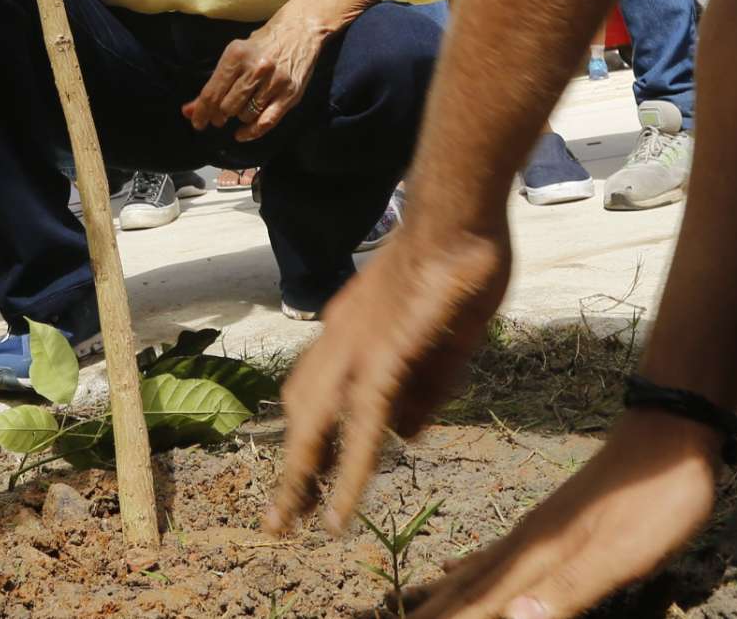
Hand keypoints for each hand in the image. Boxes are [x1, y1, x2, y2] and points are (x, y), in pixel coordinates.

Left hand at [182, 7, 326, 141]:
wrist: (300, 30)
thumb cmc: (262, 44)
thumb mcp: (235, 56)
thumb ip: (213, 85)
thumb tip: (189, 111)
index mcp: (236, 54)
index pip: (212, 92)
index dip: (201, 112)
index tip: (197, 123)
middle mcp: (256, 68)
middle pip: (227, 107)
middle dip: (219, 116)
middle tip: (220, 116)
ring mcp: (275, 82)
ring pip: (245, 115)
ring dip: (239, 117)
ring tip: (242, 107)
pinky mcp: (290, 94)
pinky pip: (266, 122)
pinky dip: (251, 132)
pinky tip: (242, 133)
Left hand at [269, 210, 511, 534]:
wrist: (458, 211)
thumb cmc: (459, 258)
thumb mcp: (444, 334)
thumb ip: (425, 386)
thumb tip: (405, 436)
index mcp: (350, 328)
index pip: (314, 391)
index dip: (305, 436)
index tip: (301, 476)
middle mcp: (339, 339)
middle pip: (301, 416)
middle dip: (290, 472)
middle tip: (277, 521)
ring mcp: (357, 347)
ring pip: (318, 426)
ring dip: (305, 481)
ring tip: (297, 526)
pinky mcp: (384, 356)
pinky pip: (359, 425)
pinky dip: (346, 474)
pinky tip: (340, 511)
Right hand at [406, 412, 724, 616]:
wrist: (670, 430)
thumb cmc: (656, 498)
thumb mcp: (621, 552)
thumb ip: (567, 587)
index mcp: (538, 555)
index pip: (481, 604)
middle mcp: (525, 544)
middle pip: (467, 590)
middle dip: (433, 614)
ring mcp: (535, 530)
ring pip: (473, 573)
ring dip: (442, 597)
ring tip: (412, 610)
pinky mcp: (549, 522)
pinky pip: (491, 555)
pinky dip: (466, 571)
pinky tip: (453, 570)